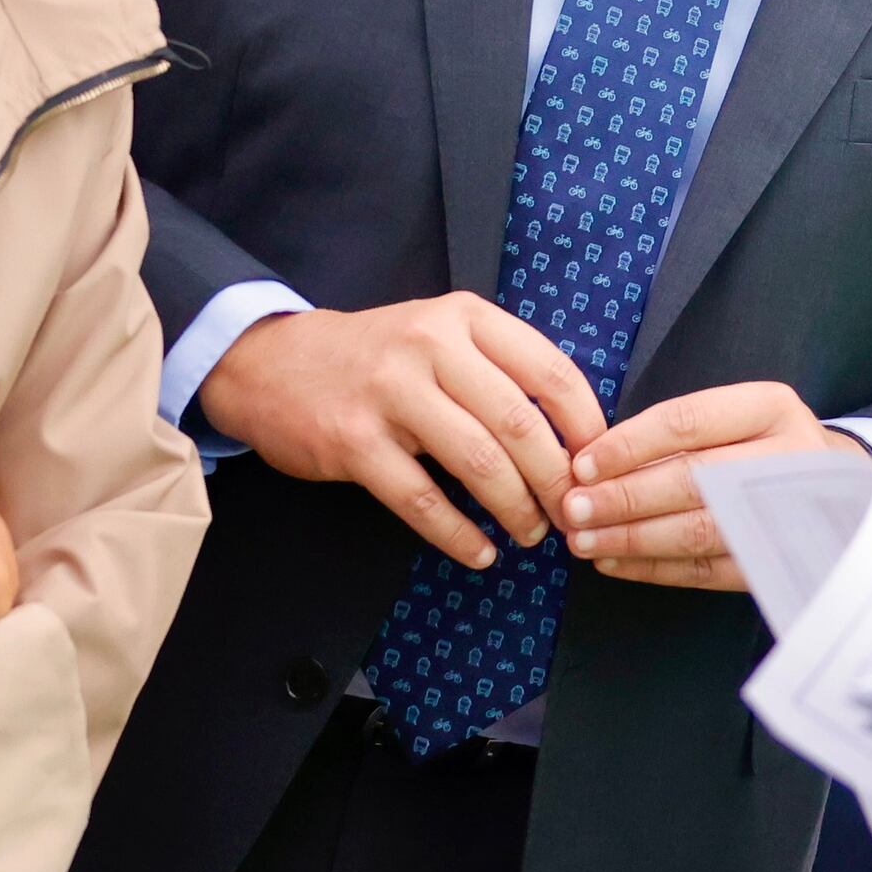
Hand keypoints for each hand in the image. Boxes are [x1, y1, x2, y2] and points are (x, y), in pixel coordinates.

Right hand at [203, 295, 602, 568]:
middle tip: (571, 515)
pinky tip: (481, 553)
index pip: (551, 372)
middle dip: (556, 481)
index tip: (599, 468)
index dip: (587, 428)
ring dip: (515, 509)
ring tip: (531, 534)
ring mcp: (390, 393)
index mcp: (465, 318)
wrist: (271, 363)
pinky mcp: (354, 442)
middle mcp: (431, 346)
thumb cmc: (377, 357)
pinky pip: (422, 500)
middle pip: (520, 424)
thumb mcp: (441, 335)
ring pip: (478, 462)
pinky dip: (459, 535)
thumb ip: (499, 369)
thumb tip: (573, 434)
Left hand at [558, 381, 857, 590]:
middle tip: (573, 509)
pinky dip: (654, 569)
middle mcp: (790, 458)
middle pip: (693, 479)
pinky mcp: (780, 562)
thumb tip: (592, 460)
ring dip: (632, 537)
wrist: (846, 495)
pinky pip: (706, 571)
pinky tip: (615, 562)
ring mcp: (791, 515)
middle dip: (623, 497)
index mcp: (772, 408)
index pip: (689, 421)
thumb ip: (679, 433)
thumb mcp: (739, 418)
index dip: (629, 445)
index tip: (582, 465)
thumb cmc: (766, 449)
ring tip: (583, 540)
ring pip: (697, 529)